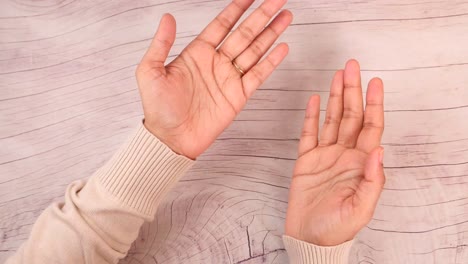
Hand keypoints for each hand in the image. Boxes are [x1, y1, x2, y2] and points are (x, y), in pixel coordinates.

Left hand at [136, 0, 291, 158]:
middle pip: (244, 32)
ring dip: (271, 33)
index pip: (222, 24)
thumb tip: (167, 17)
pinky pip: (258, 75)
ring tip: (286, 16)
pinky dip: (271, 61)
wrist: (171, 139)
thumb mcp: (150, 72)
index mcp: (197, 53)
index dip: (237, 8)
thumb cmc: (158, 108)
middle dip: (262, 15)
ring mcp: (229, 78)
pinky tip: (282, 47)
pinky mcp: (238, 96)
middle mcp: (216, 62)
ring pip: (255, 50)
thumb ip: (161, 44)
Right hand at [285, 60, 384, 245]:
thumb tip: (379, 149)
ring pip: (332, 119)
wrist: (309, 237)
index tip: (375, 82)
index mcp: (359, 163)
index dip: (373, 104)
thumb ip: (372, 180)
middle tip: (352, 66)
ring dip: (336, 97)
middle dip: (353, 90)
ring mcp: (324, 155)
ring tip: (338, 75)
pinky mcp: (305, 161)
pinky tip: (316, 100)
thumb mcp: (361, 209)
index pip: (370, 127)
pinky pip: (308, 134)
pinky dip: (311, 116)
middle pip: (351, 116)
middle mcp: (343, 154)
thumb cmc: (337, 227)